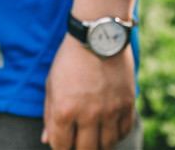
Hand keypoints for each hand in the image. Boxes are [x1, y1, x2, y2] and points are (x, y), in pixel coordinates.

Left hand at [42, 34, 134, 149]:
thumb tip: (47, 140)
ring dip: (100, 145)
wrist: (98, 35)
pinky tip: (110, 128)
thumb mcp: (52, 85)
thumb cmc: (70, 59)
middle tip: (80, 141)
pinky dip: (117, 134)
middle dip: (80, 149)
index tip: (64, 142)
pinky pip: (124, 130)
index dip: (60, 147)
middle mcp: (88, 114)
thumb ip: (49, 115)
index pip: (61, 146)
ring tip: (95, 137)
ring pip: (107, 145)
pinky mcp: (127, 102)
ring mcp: (110, 110)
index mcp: (64, 110)